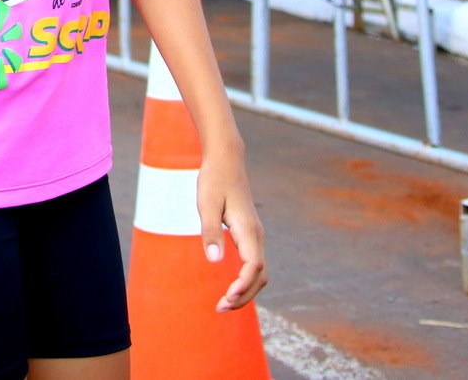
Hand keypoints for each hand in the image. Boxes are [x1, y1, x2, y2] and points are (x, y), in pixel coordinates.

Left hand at [196, 145, 267, 312]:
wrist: (226, 159)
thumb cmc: (214, 180)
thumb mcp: (207, 204)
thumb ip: (210, 232)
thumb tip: (215, 261)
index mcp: (248, 230)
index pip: (253, 267)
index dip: (243, 286)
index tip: (227, 298)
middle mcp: (256, 235)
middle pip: (260, 275)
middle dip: (244, 296)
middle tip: (220, 308)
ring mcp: (255, 235)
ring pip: (259, 272)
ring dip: (246, 290)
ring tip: (224, 302)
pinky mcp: (249, 233)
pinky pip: (254, 264)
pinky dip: (246, 280)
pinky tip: (231, 286)